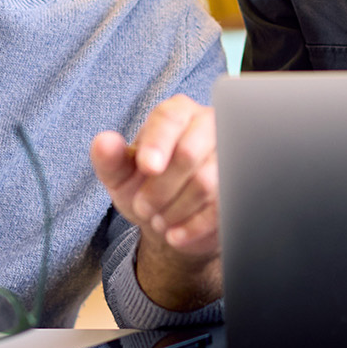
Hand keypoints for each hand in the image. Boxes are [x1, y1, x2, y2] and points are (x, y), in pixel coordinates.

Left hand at [91, 95, 220, 309]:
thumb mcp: (121, 175)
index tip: (146, 167)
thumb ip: (109, 158)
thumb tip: (104, 142)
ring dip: (175, 209)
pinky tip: (175, 234)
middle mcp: (209, 127)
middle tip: (143, 206)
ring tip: (159, 218)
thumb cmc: (146, 185)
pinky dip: (192, 226)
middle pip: (189, 153)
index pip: (170, 118)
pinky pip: (221, 208)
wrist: (173, 219)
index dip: (157, 142)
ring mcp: (231, 157)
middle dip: (160, 188)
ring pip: (206, 183)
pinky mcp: (242, 188)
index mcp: (178, 113)